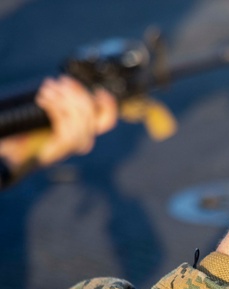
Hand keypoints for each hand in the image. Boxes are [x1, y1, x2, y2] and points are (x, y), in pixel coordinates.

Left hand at [0, 75, 117, 172]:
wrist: (10, 155)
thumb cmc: (25, 135)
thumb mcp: (48, 116)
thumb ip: (64, 106)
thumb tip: (70, 86)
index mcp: (85, 134)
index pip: (107, 121)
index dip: (107, 105)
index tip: (98, 90)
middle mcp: (83, 142)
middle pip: (91, 113)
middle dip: (76, 93)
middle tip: (60, 82)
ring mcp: (73, 146)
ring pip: (79, 116)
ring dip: (63, 98)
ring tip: (47, 89)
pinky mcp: (62, 146)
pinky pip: (66, 122)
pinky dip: (55, 107)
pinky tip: (42, 100)